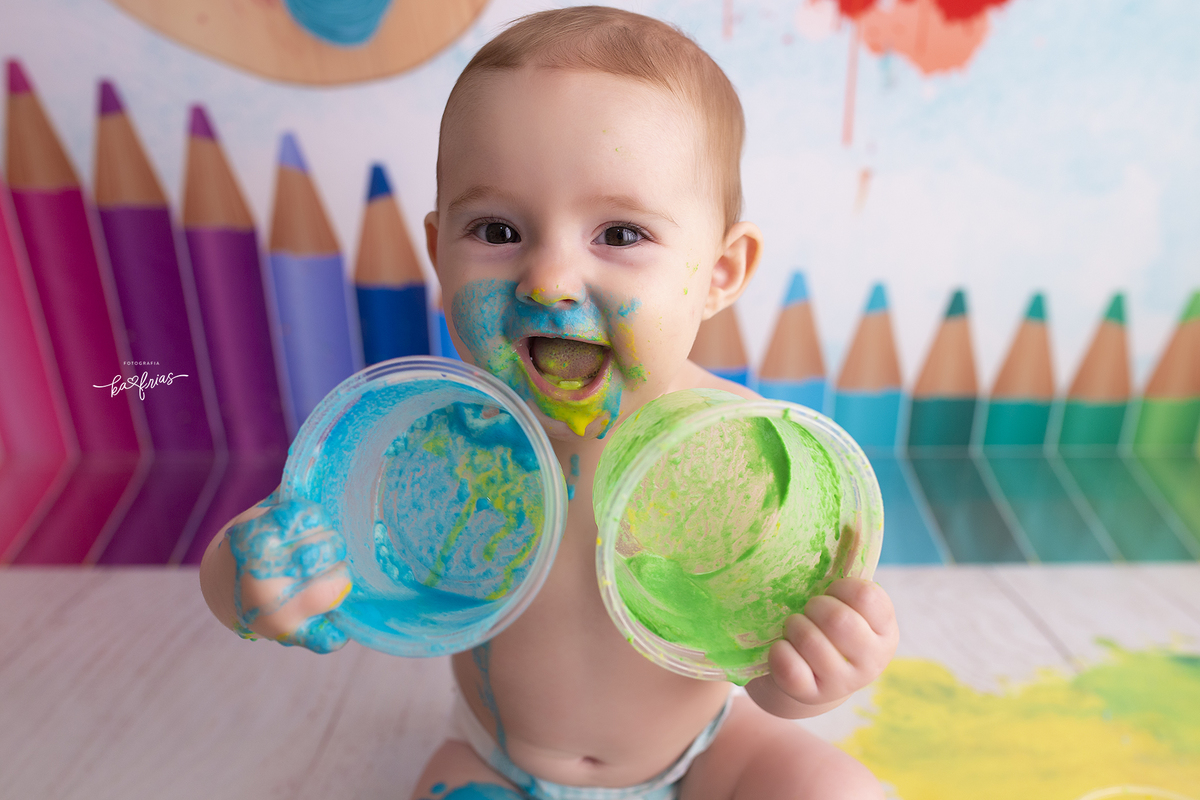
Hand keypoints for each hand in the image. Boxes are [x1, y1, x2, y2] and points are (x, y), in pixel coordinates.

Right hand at [226, 496, 351, 652]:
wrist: (223, 588)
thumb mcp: (263, 512)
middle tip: (322, 547)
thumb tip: (318, 458)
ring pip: (339, 586)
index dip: (316, 516)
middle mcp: (263, 576)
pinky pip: (330, 637)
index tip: (311, 520)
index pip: (310, 515)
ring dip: (339, 575)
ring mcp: (278, 610)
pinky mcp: (291, 637)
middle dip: (331, 543)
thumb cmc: (256, 542)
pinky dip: (338, 628)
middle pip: (329, 548)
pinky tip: (330, 610)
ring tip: (324, 573)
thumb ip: (291, 494)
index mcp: (255, 539)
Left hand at [749, 578, 897, 714]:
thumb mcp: (844, 604)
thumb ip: (849, 570)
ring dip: (793, 626)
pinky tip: (781, 647)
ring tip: (793, 627)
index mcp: (884, 631)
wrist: (809, 681)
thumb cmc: (826, 628)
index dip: (841, 587)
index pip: (867, 597)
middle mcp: (871, 661)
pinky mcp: (812, 696)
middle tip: (807, 610)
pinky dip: (778, 651)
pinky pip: (789, 668)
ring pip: (811, 641)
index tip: (830, 592)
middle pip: (838, 620)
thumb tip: (852, 526)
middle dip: (814, 607)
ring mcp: (843, 683)